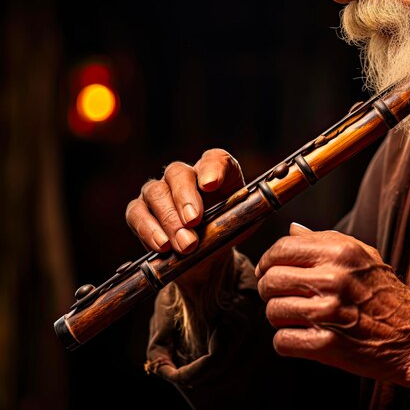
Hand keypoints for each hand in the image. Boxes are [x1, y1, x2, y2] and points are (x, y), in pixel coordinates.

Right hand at [125, 149, 244, 287]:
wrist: (207, 258)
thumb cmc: (227, 231)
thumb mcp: (246, 221)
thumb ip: (252, 209)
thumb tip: (264, 200)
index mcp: (216, 172)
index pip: (214, 159)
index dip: (212, 169)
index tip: (211, 185)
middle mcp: (185, 175)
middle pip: (178, 173)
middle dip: (185, 198)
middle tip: (194, 221)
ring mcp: (159, 191)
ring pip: (156, 193)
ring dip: (170, 220)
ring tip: (185, 244)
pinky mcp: (140, 211)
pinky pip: (137, 213)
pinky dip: (149, 229)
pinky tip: (162, 245)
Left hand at [256, 223, 409, 388]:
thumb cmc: (389, 297)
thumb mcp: (364, 256)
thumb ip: (326, 241)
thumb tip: (293, 230)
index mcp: (341, 253)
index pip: (282, 248)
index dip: (268, 260)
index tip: (268, 269)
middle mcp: (333, 279)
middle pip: (271, 280)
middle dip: (270, 289)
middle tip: (280, 295)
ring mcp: (328, 313)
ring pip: (273, 311)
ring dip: (279, 317)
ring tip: (297, 317)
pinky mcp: (326, 345)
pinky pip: (282, 341)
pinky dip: (287, 341)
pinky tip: (302, 337)